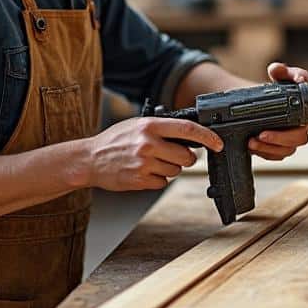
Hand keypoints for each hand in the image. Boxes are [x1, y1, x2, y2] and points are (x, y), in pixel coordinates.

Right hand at [82, 117, 222, 191]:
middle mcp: (148, 144)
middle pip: (186, 157)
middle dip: (184, 158)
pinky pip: (163, 183)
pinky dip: (157, 179)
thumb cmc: (114, 141)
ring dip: (169, 169)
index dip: (207, 137)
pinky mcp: (140, 180)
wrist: (89, 159)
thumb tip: (190, 136)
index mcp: (150, 126)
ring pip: (176, 171)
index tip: (218, 144)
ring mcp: (144, 163)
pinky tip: (143, 171)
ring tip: (150, 162)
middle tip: (171, 155)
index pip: (188, 129)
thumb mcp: (137, 125)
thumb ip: (161, 128)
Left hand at [248, 62, 307, 160]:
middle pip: (300, 138)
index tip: (286, 117)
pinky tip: (251, 147)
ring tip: (251, 142)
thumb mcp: (279, 75)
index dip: (302, 120)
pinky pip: (276, 156)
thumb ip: (280, 69)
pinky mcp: (280, 148)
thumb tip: (278, 70)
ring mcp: (292, 139)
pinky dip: (264, 153)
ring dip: (269, 149)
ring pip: (287, 150)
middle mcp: (304, 126)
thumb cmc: (277, 86)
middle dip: (281, 138)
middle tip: (261, 134)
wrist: (260, 100)